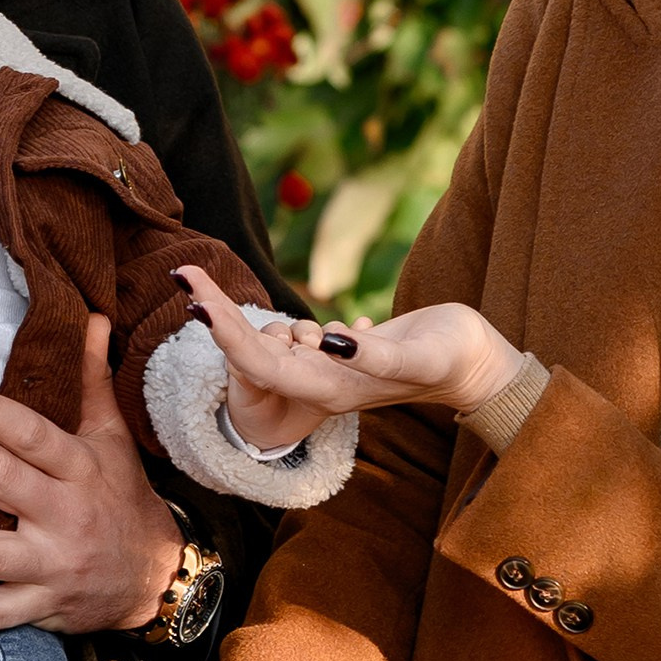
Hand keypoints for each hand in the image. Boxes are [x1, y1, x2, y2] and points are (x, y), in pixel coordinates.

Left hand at [0, 317, 183, 642]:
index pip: (30, 435)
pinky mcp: (43, 604)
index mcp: (79, 467)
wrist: (157, 576)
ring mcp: (53, 563)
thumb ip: (92, 379)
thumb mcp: (113, 437)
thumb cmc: (123, 497)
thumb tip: (90, 317)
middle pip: (1, 480)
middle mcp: (65, 514)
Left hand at [175, 265, 527, 436]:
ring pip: (264, 345)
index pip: (263, 363)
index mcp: (333, 387)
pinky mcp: (336, 354)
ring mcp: (327, 370)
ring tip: (196, 283)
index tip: (196, 301)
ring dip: (231, 317)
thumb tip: (336, 341)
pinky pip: (284, 340)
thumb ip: (379, 355)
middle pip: (252, 353)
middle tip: (183, 273)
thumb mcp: (420, 354)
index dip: (226, 333)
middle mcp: (322, 382)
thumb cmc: (455, 357)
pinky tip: (236, 307)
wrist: (478, 365)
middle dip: (216, 315)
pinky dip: (257, 321)